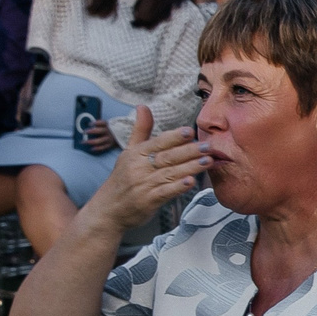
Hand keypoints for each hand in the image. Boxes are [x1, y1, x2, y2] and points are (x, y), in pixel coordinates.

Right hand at [83, 108, 207, 229]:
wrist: (108, 209)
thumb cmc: (122, 178)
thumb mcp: (128, 152)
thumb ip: (141, 130)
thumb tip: (143, 106)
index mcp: (135, 154)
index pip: (157, 143)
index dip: (174, 137)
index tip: (190, 131)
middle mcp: (139, 168)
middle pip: (167, 157)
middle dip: (189, 151)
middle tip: (208, 146)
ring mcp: (143, 185)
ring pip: (170, 174)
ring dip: (190, 167)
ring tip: (208, 161)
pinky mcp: (147, 201)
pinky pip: (165, 193)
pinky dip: (178, 187)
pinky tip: (191, 182)